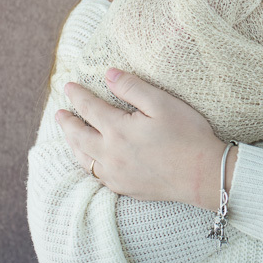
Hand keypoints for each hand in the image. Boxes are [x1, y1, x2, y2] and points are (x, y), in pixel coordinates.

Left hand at [55, 69, 229, 210]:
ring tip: (69, 136)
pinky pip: (97, 175)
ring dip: (73, 144)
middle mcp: (110, 154)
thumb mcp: (163, 103)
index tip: (68, 86)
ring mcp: (116, 174)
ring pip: (84, 159)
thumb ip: (133, 88)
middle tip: (59, 113)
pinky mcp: (125, 187)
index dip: (77, 95)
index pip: (89, 108)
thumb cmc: (188, 135)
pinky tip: (91, 160)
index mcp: (118, 130)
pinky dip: (88, 164)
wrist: (203, 175)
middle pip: (79, 136)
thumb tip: (108, 74)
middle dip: (67, 123)